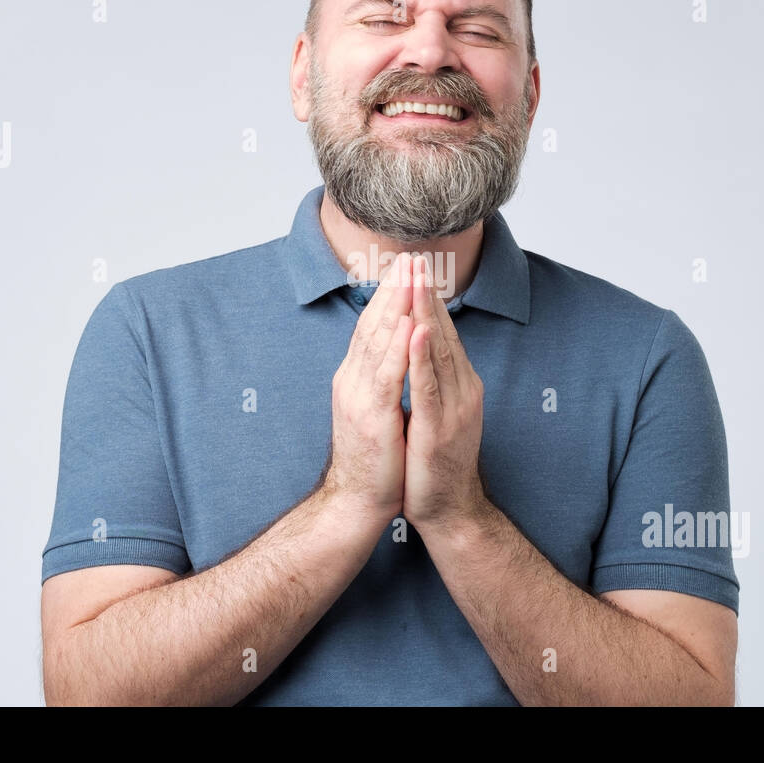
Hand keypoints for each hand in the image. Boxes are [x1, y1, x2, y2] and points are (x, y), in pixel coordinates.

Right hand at [322, 252, 415, 522]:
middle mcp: (353, 381)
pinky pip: (387, 375)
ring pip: (378, 342)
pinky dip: (398, 347)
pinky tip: (409, 323)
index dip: (389, 297)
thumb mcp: (377, 410)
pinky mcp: (372, 418)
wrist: (356, 504)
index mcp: (356, 379)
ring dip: (396, 307)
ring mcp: (359, 398)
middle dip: (393, 291)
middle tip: (409, 258)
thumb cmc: (374, 460)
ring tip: (410, 277)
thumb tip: (395, 354)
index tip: (405, 269)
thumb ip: (382, 380)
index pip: (372, 328)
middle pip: (373, 325)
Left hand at [402, 254, 487, 529]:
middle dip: (427, 294)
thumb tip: (423, 347)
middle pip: (442, 333)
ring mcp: (453, 408)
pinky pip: (428, 387)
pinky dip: (422, 358)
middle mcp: (461, 389)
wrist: (449, 509)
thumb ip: (433, 379)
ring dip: (426, 314)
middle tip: (417, 257)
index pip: (442, 332)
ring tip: (417, 281)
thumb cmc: (437, 462)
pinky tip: (417, 332)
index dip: (429, 298)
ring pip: (438, 352)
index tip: (416, 265)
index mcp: (458, 384)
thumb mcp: (436, 411)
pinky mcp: (438, 428)